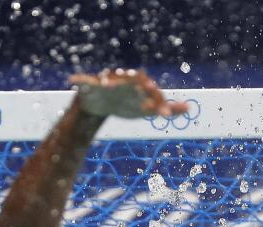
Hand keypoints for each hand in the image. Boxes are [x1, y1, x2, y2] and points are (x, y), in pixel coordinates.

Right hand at [68, 69, 189, 119]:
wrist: (101, 104)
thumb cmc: (127, 104)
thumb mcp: (147, 109)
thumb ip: (168, 108)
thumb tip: (190, 108)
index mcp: (137, 88)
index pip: (150, 91)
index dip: (156, 98)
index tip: (164, 111)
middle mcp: (123, 83)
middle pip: (131, 83)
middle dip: (136, 85)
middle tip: (144, 88)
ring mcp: (106, 82)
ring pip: (107, 80)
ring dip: (107, 82)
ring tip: (107, 84)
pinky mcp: (89, 85)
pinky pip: (82, 81)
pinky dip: (78, 80)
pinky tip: (72, 79)